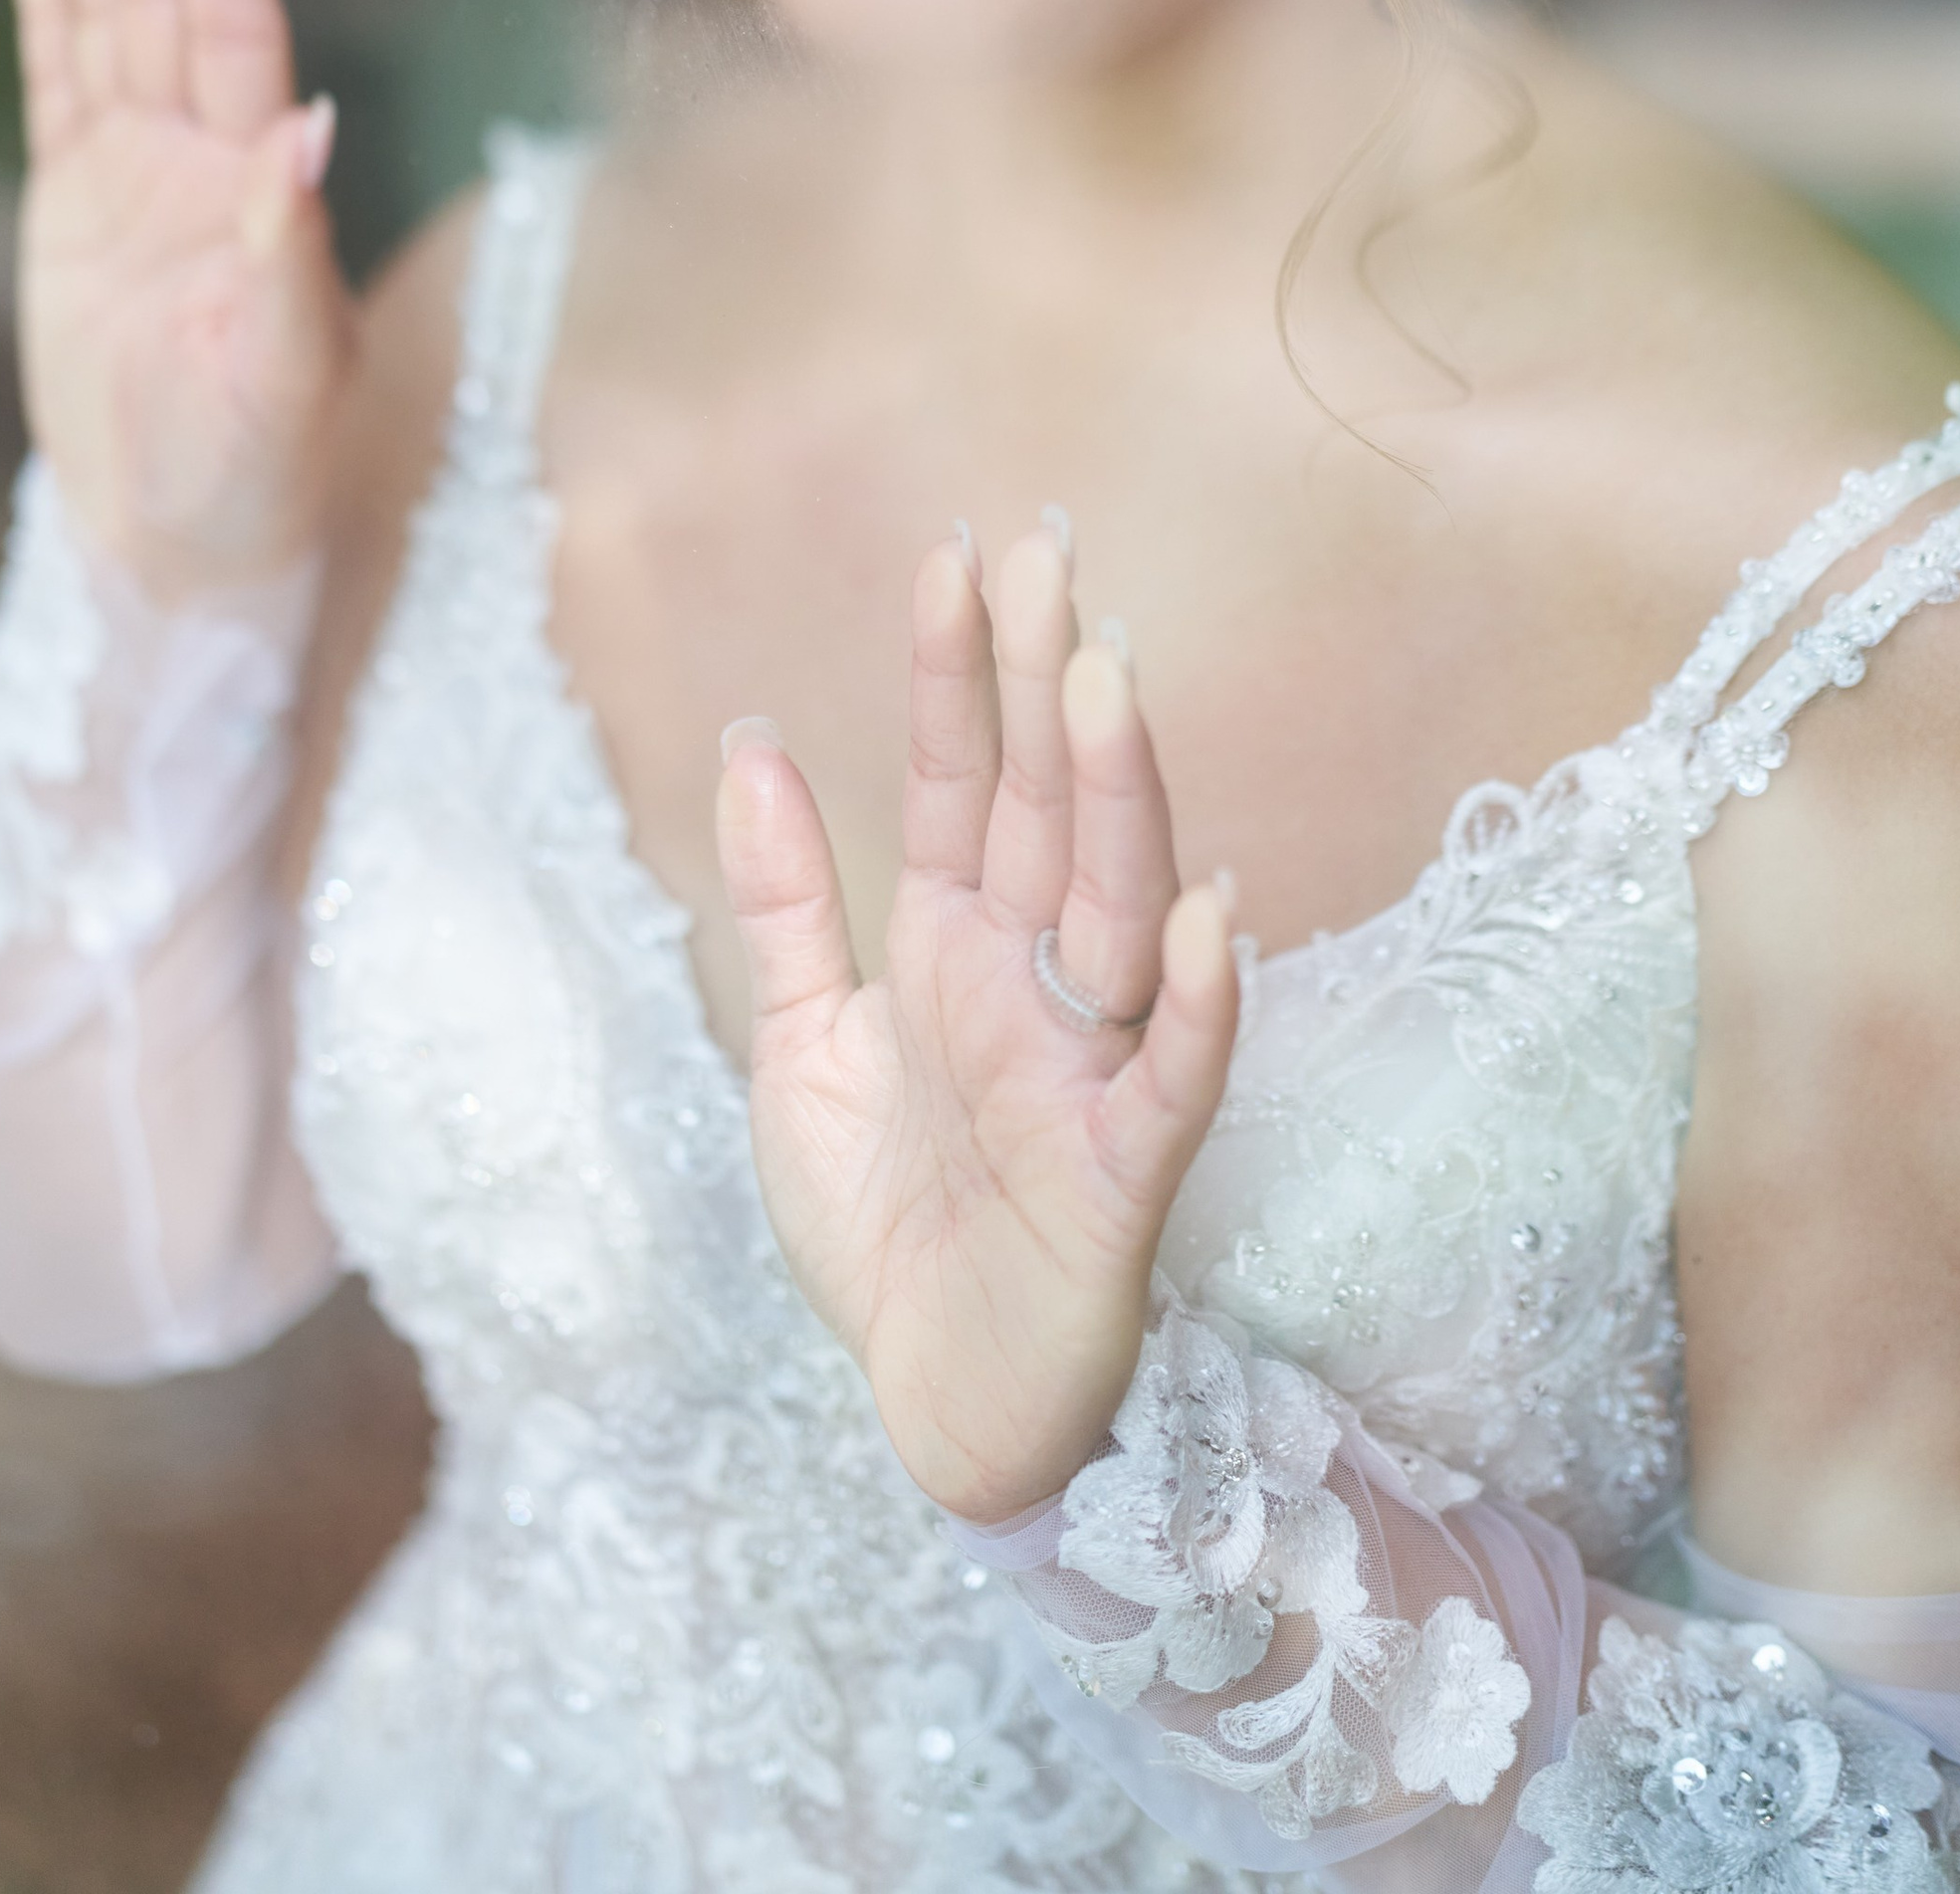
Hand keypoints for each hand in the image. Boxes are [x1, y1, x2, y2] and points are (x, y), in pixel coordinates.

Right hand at [14, 0, 355, 598]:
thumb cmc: (260, 472)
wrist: (187, 544)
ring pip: (116, 20)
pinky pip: (58, 86)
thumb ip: (288, 256)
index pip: (233, 31)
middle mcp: (200, 161)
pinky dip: (53, 6)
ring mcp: (135, 179)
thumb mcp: (285, 377)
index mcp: (256, 187)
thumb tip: (307, 133)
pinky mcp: (75, 210)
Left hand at [718, 525, 1238, 1524]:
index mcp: (954, 945)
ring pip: (1118, 909)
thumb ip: (786, 901)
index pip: (963, 781)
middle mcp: (1033, 983)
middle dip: (1047, 690)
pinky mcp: (1124, 1172)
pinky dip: (1196, 997)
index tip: (959, 555)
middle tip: (1051, 559)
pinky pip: (1173, 1074)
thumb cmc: (885, 1227)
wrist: (935, 1404)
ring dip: (1119, 803)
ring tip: (1108, 688)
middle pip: (1048, 814)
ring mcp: (1087, 1067)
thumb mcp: (801, 1049)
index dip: (961, 674)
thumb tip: (753, 739)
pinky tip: (1206, 913)